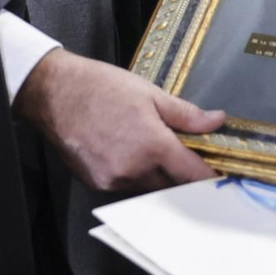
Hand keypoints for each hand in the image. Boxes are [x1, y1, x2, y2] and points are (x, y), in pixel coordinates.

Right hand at [15, 49, 223, 193]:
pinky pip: (126, 186)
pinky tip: (127, 150)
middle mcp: (133, 170)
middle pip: (172, 183)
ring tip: (149, 144)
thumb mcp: (150, 94)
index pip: (193, 175)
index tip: (221, 177)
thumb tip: (216, 121)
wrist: (54, 94)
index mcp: (152, 146)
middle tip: (183, 151)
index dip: (210, 177)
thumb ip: (186, 114)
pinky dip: (134, 173)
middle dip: (181, 171)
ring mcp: (113, 180)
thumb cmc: (100, 88)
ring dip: (157, 173)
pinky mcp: (97, 184)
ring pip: (149, 186)